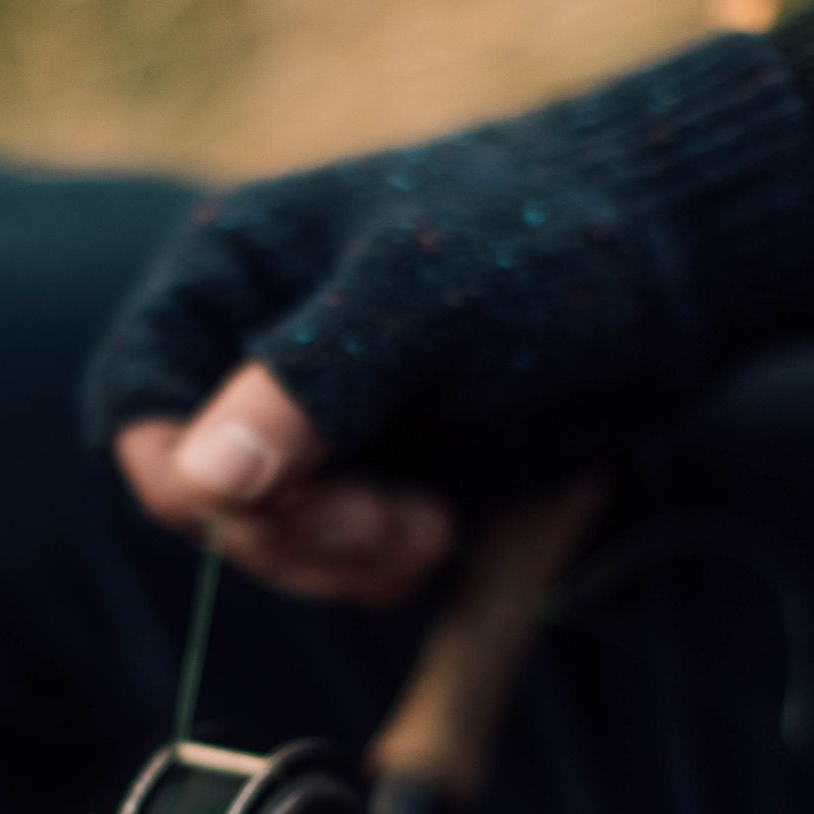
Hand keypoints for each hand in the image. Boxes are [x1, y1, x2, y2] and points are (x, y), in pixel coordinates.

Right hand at [86, 34, 813, 601]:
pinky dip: (376, 571)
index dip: (177, 474)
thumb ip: (309, 383)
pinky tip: (439, 534)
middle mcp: (256, 355)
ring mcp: (321, 426)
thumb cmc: (545, 242)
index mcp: (231, 276)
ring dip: (337, 559)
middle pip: (201, 497)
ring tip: (426, 524)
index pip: (139, 403)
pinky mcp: (381, 478)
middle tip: (381, 519)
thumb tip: (202, 482)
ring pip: (268, 545)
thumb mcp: (422, 301)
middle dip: (284, 529)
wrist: (674, 271)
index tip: (260, 505)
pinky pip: (336, 563)